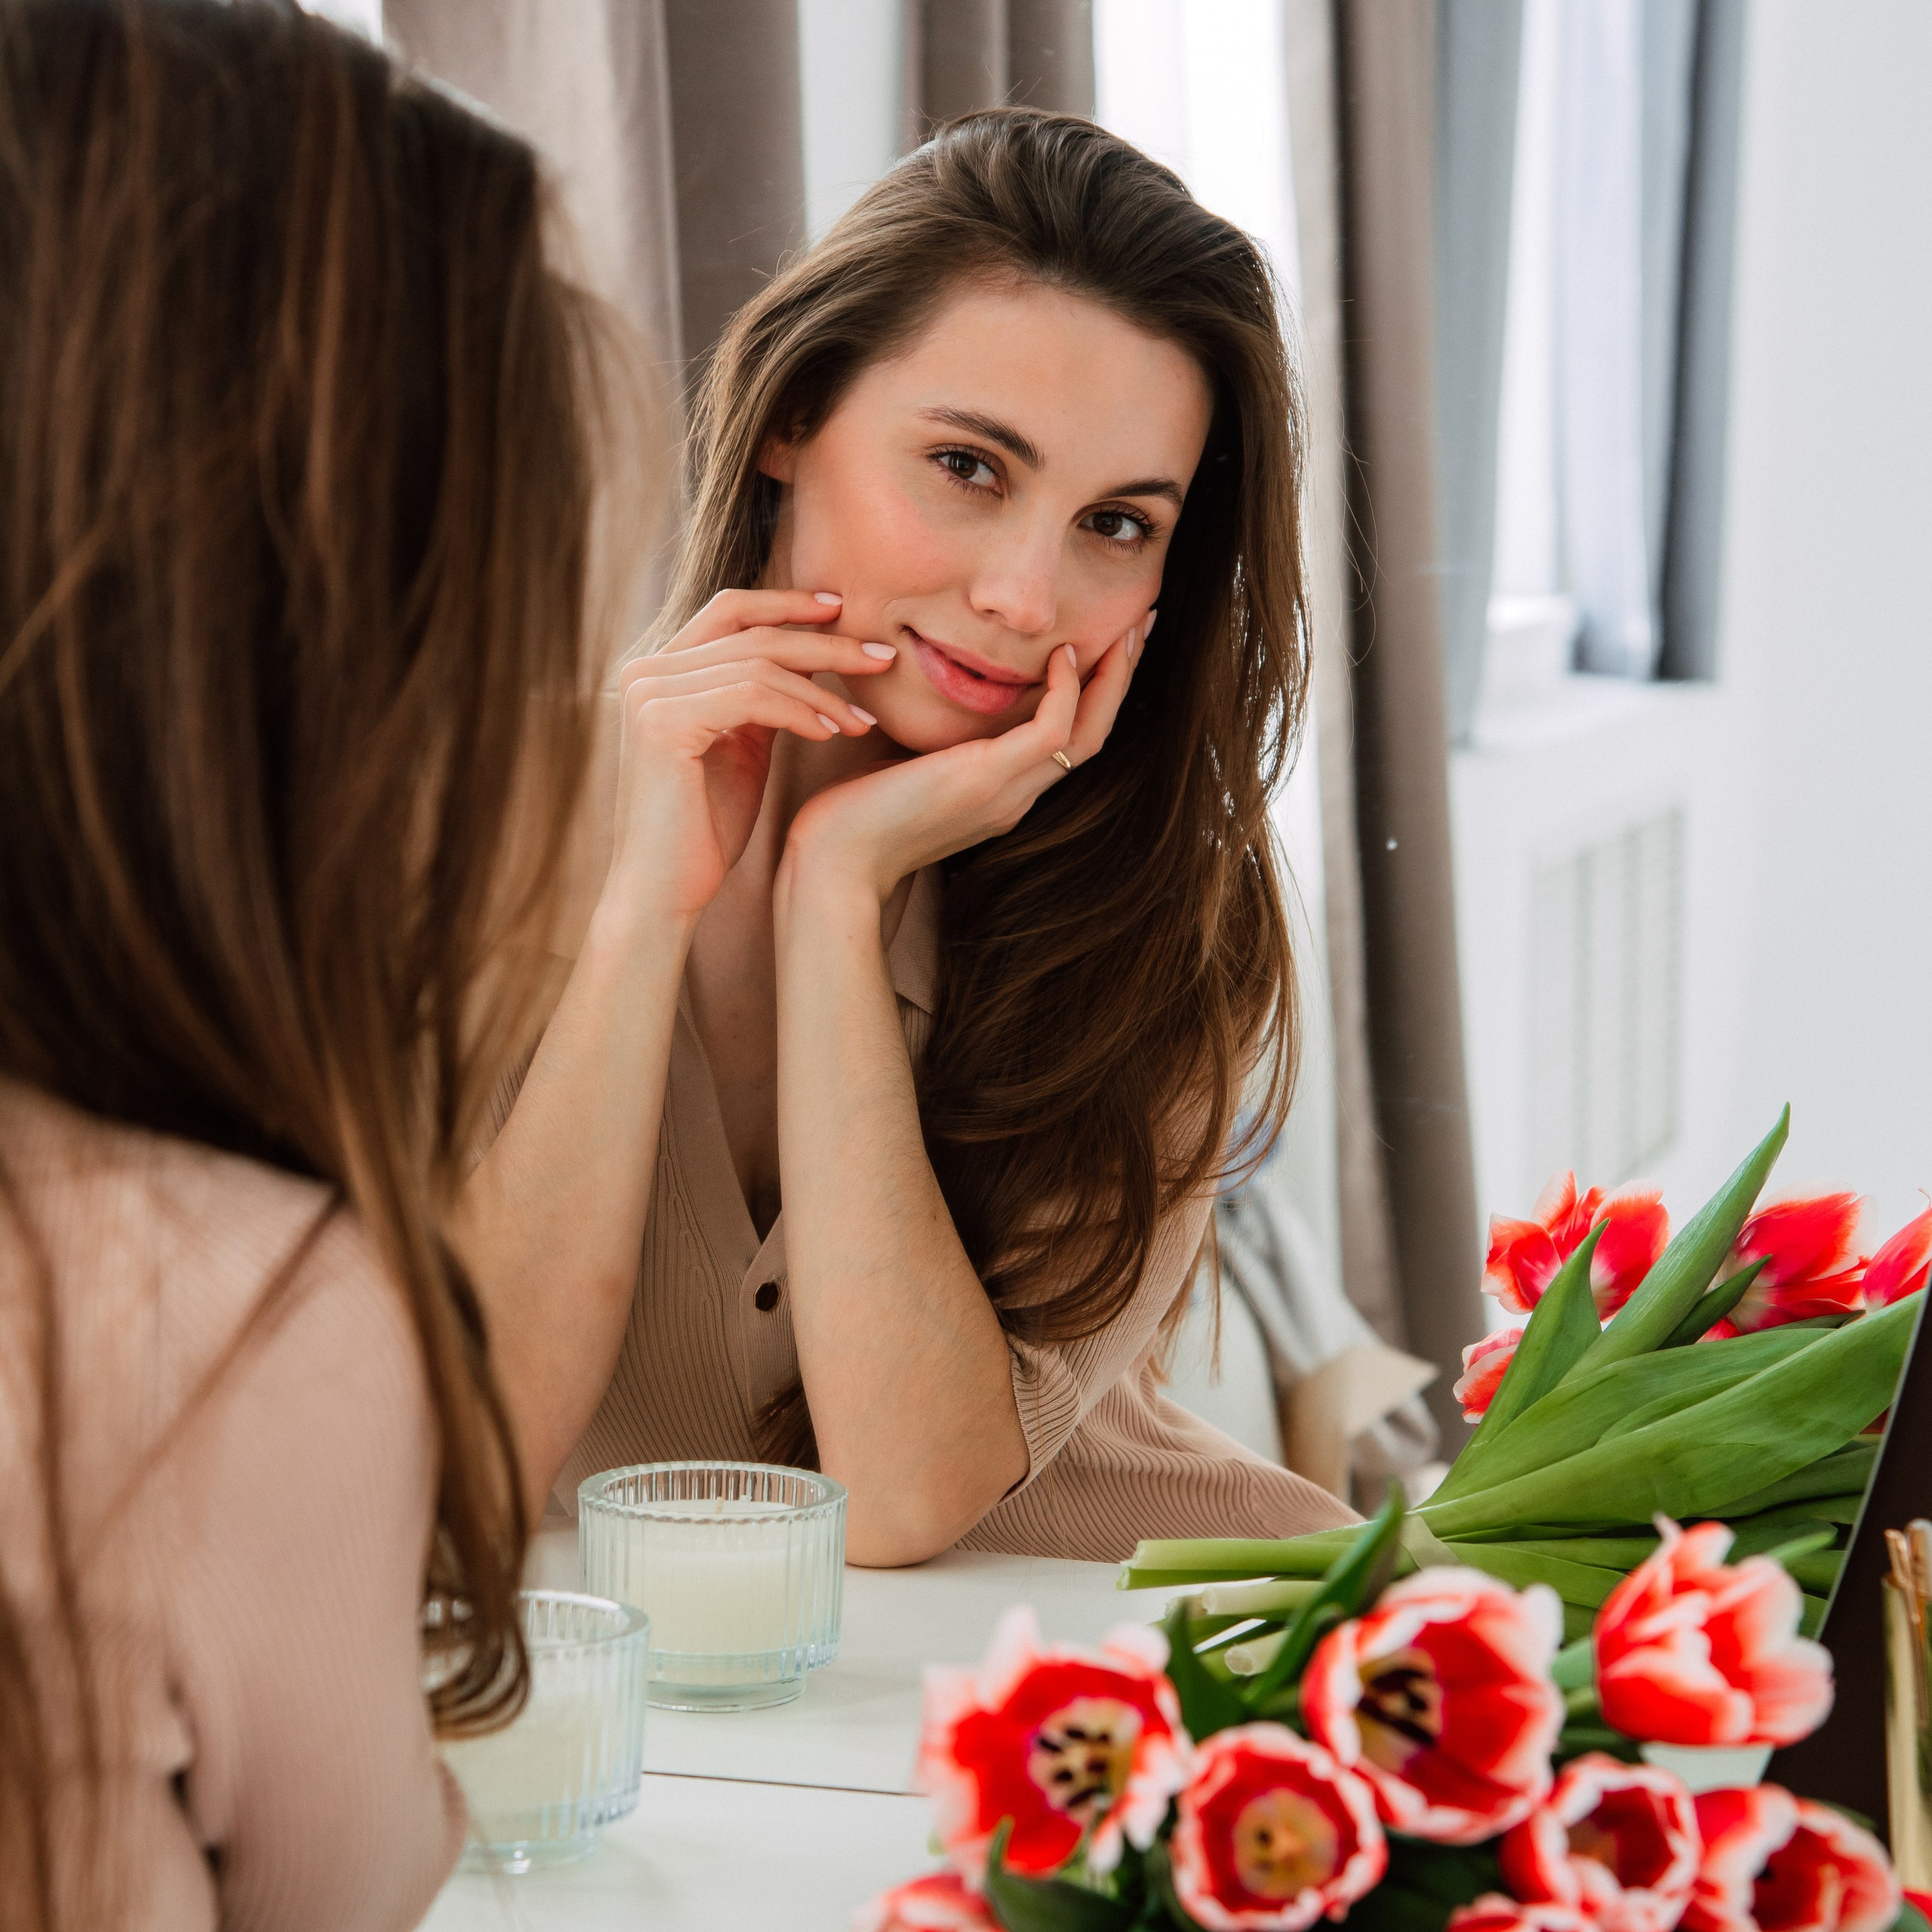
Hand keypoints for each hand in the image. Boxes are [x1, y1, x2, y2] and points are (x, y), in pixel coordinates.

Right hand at [602, 590, 894, 929]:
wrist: (665, 889)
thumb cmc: (705, 828)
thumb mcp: (742, 747)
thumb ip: (762, 699)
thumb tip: (811, 658)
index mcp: (659, 671)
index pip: (730, 611)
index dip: (788, 603)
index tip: (844, 610)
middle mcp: (645, 672)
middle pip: (752, 633)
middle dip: (826, 642)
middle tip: (883, 658)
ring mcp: (649, 694)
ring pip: (760, 665)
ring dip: (824, 691)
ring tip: (864, 721)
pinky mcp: (663, 722)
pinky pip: (752, 696)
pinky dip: (801, 711)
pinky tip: (832, 732)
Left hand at [779, 612, 1147, 904]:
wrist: (834, 863)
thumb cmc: (852, 816)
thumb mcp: (902, 763)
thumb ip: (929, 737)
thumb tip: (923, 691)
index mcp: (1000, 793)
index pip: (1067, 741)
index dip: (1093, 694)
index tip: (1104, 647)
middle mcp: (1016, 796)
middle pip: (1094, 734)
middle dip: (1120, 678)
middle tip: (1140, 627)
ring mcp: (1008, 792)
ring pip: (1089, 734)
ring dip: (1112, 680)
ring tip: (1127, 632)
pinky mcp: (989, 780)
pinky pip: (1053, 732)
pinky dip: (1066, 692)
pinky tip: (1063, 656)